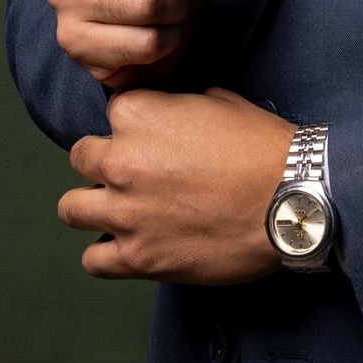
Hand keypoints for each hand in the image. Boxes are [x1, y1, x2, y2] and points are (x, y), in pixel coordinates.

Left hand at [58, 86, 297, 282]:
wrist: (291, 200)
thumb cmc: (262, 147)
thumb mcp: (220, 100)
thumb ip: (178, 107)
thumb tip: (168, 116)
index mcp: (137, 114)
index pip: (112, 112)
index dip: (135, 125)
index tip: (154, 137)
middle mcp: (119, 161)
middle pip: (81, 157)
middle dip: (105, 162)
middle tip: (136, 173)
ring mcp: (124, 213)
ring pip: (71, 209)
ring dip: (93, 207)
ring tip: (122, 210)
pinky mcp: (138, 258)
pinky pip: (93, 261)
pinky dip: (107, 255)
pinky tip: (130, 246)